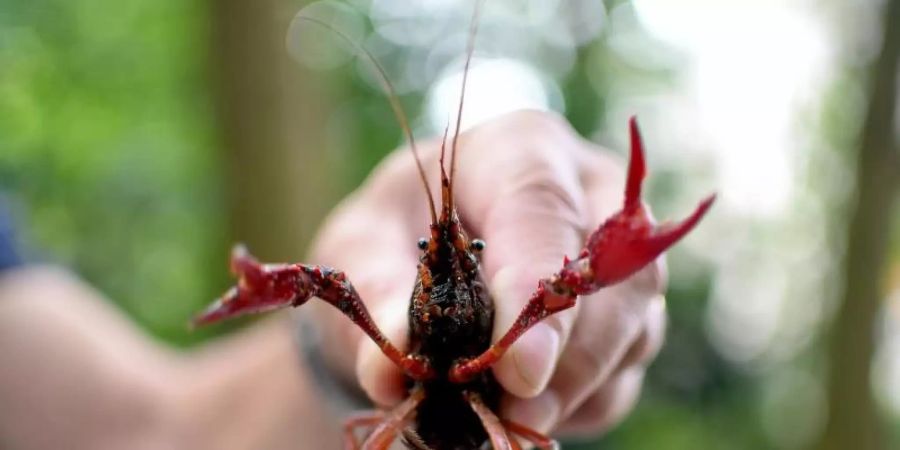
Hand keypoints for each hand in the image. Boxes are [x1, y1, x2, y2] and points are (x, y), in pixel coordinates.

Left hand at [310, 110, 666, 436]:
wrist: (420, 249)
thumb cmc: (394, 232)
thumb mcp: (362, 250)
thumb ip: (378, 299)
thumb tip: (393, 375)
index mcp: (519, 151)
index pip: (543, 210)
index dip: (533, 290)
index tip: (518, 372)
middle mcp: (590, 194)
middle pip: (616, 277)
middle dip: (569, 357)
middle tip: (512, 412)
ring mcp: (618, 257)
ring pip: (632, 330)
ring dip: (573, 388)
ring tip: (504, 416)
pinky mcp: (625, 315)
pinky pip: (623, 372)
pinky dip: (577, 403)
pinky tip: (523, 408)